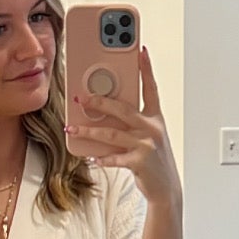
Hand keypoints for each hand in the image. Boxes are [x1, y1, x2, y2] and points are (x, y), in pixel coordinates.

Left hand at [64, 46, 181, 207]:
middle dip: (99, 101)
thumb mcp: (147, 135)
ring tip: (72, 128)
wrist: (166, 187)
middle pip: (123, 109)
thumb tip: (103, 112)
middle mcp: (152, 128)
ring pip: (112, 133)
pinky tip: (91, 157)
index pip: (151, 88)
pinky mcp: (140, 162)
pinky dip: (101, 157)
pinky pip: (115, 157)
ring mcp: (147, 145)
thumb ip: (131, 123)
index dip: (146, 69)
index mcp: (155, 118)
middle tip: (81, 97)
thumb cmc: (153, 159)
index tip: (141, 51)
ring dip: (89, 130)